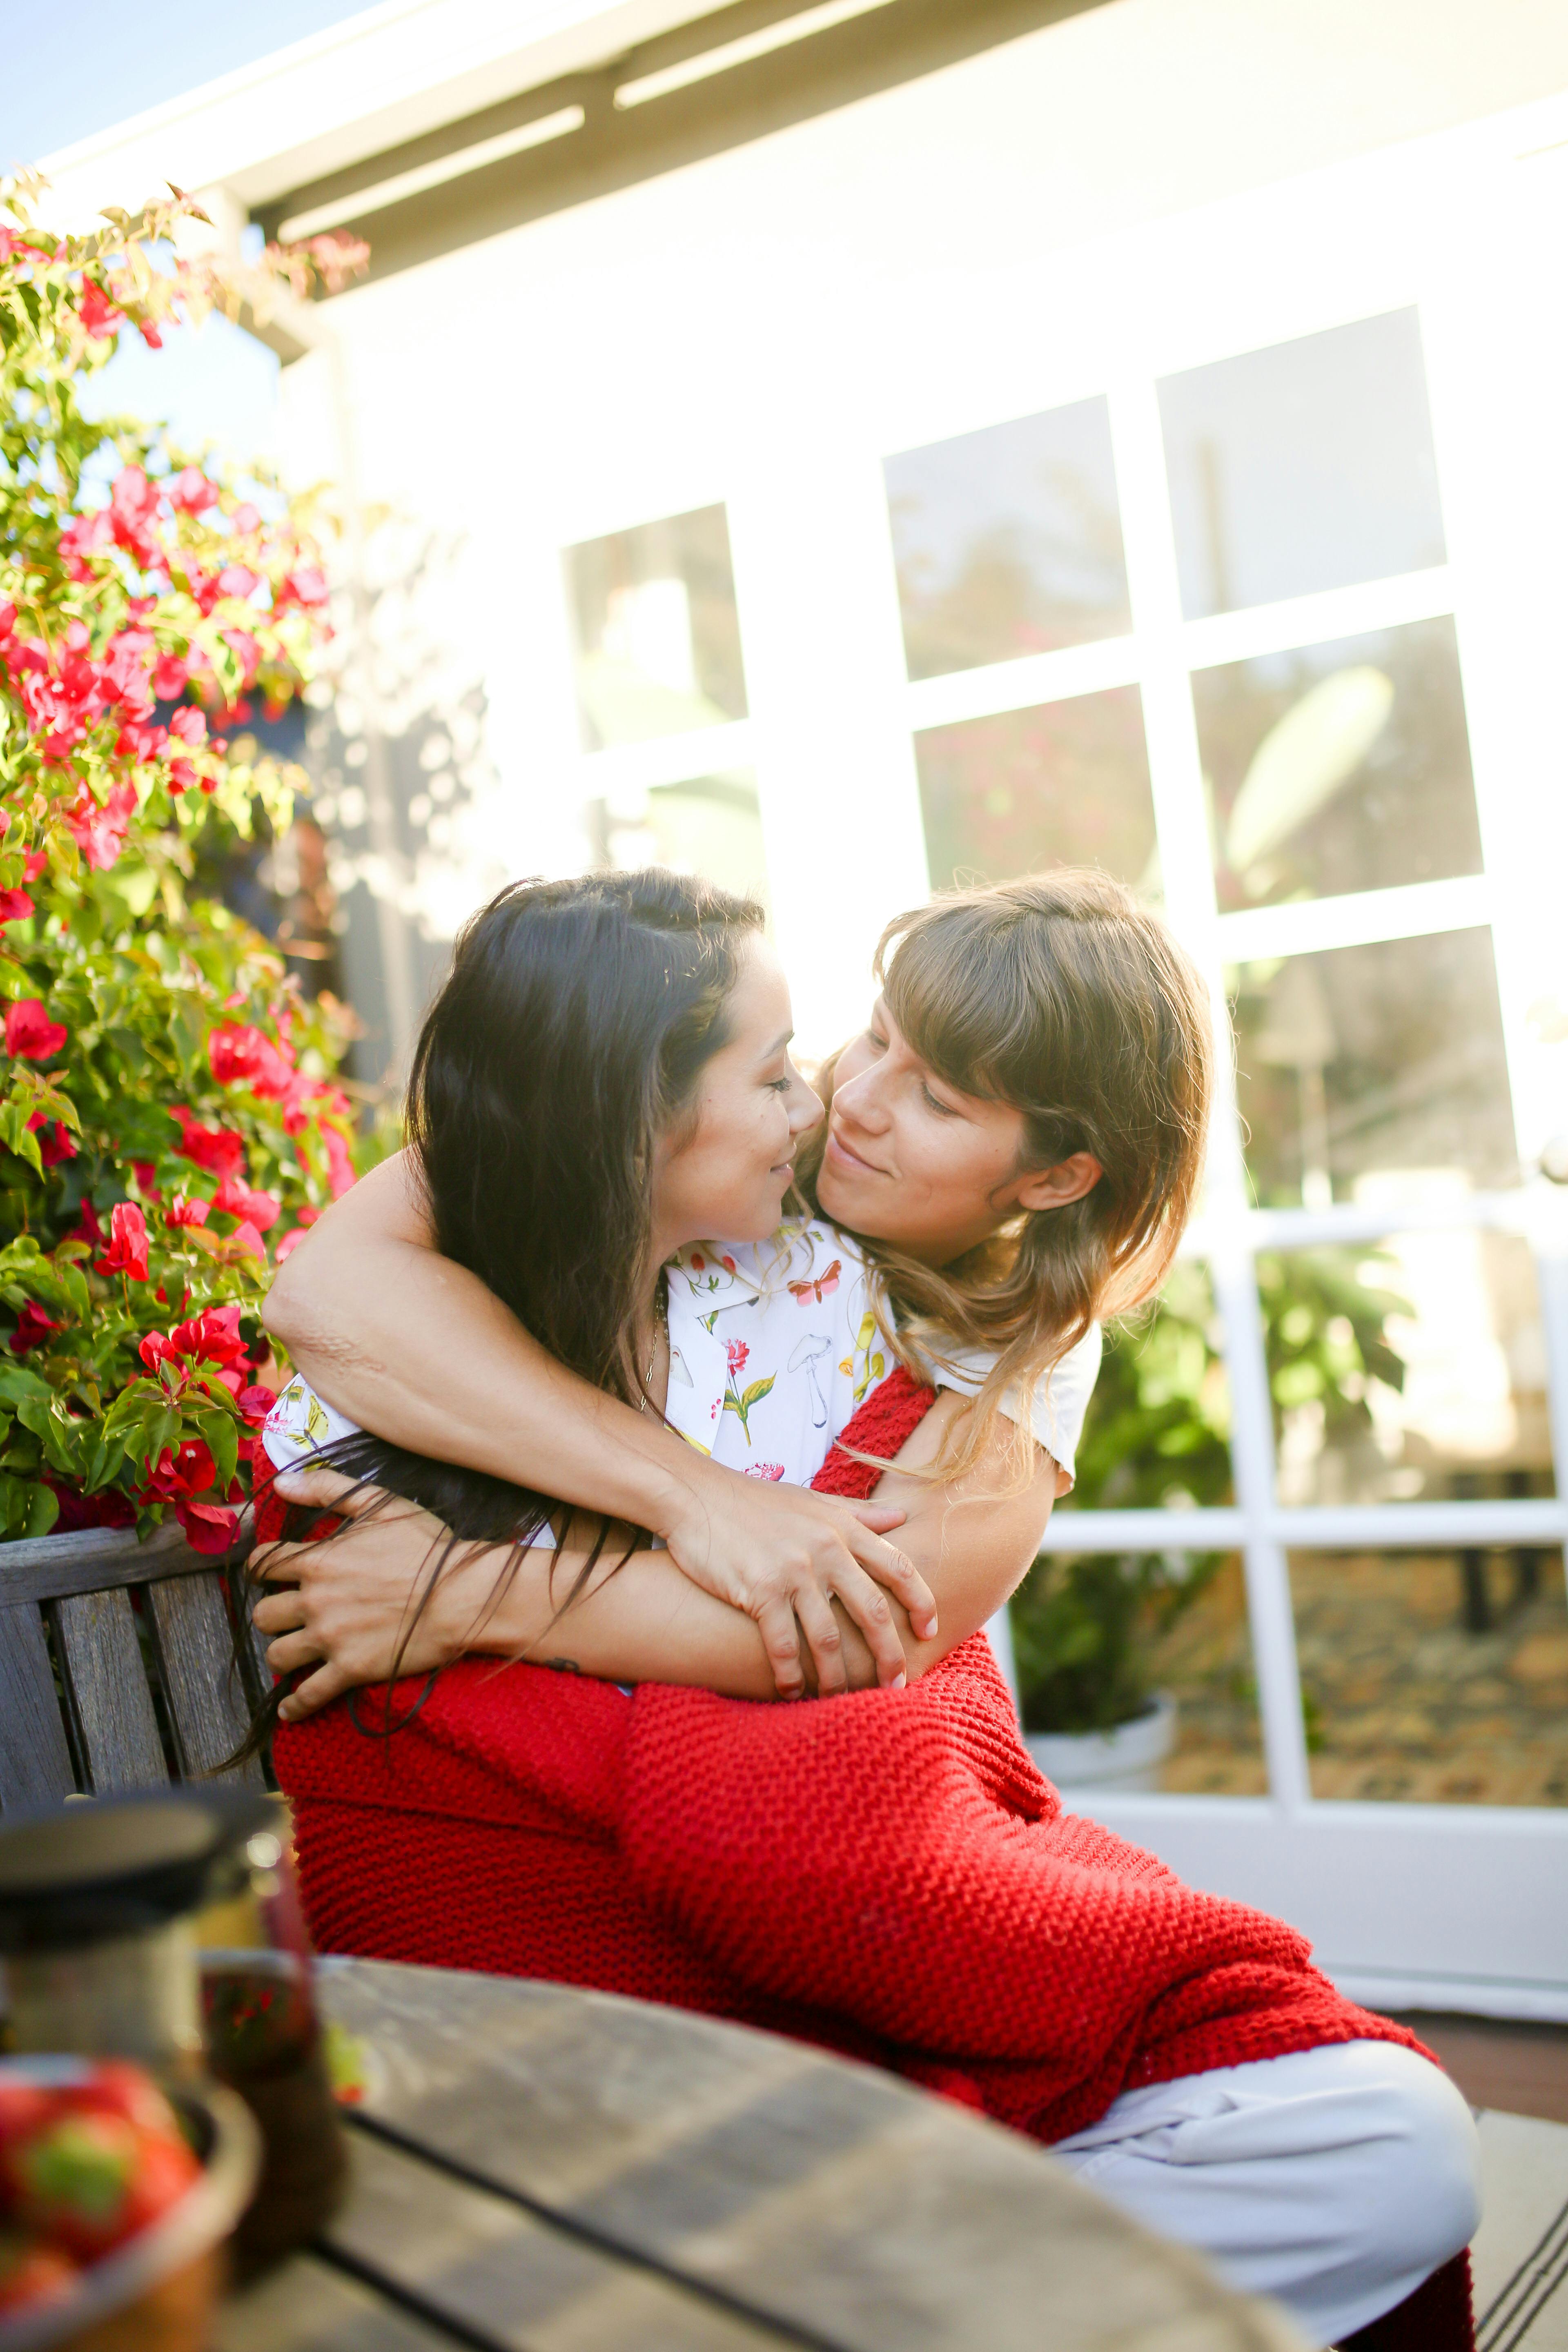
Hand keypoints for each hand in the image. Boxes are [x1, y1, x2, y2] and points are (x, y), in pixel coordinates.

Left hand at [253, 1474, 498, 1722]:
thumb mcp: (380, 1503)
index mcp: (317, 1560)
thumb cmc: (426, 1546)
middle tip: (290, 1614)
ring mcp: (330, 1638)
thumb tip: (281, 1482)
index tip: (269, 1574)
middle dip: (273, 1613)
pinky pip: (308, 1695)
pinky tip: (292, 1709)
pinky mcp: (349, 1670)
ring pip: (277, 1654)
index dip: (262, 1568)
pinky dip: (295, 1706)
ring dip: (282, 1653)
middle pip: (263, 1614)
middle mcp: (314, 1601)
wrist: (462, 1594)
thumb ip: (326, 1488)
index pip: (264, 1564)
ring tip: (294, 1652)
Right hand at [662, 1467, 935, 1700]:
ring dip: (837, 1676)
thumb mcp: (812, 1499)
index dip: (921, 1602)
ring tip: (841, 1698)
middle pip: (873, 1611)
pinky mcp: (759, 1590)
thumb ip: (858, 1512)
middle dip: (889, 1654)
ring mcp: (793, 1571)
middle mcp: (825, 1549)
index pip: (899, 1567)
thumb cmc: (754, 1501)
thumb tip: (902, 1516)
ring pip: (828, 1638)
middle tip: (896, 1684)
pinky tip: (793, 1691)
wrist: (696, 1496)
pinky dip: (791, 1674)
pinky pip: (783, 1645)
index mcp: (842, 1527)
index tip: (930, 1630)